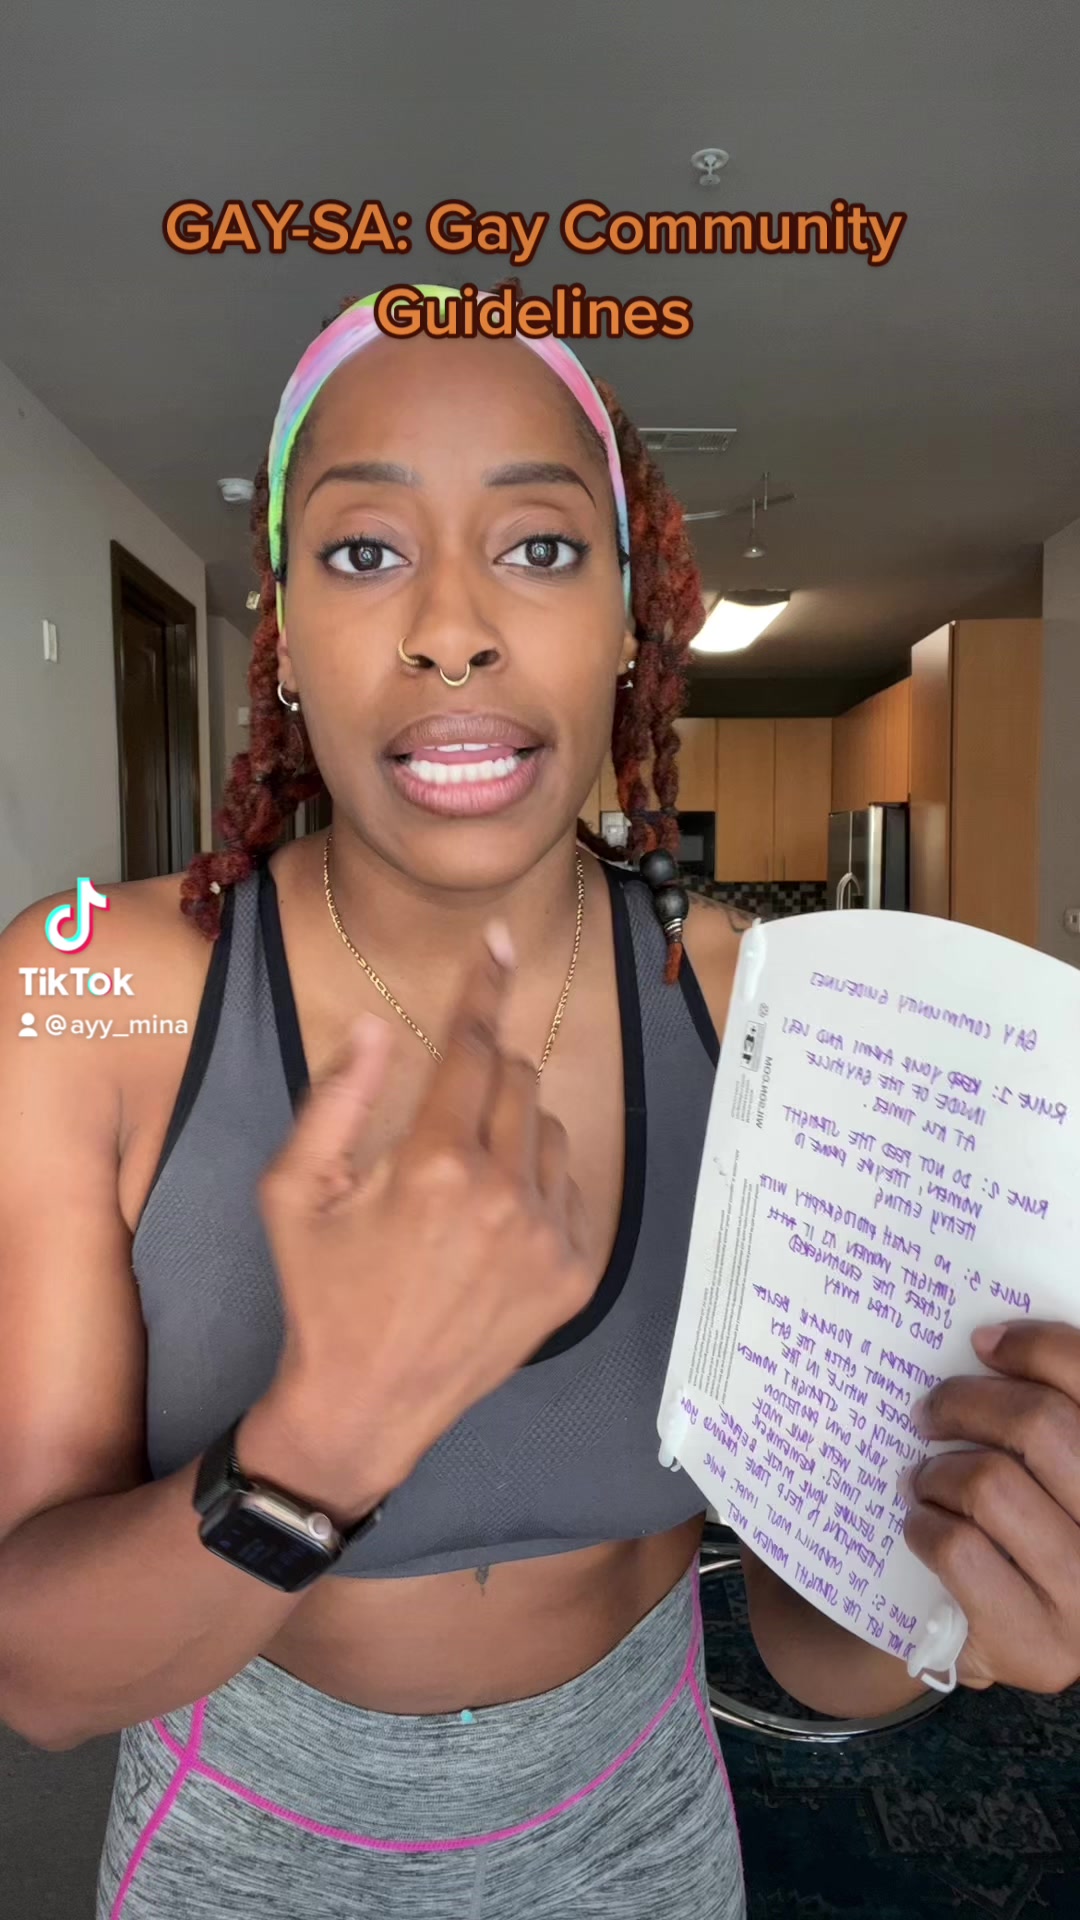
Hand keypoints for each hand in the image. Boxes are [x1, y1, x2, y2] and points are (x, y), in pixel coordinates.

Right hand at [255, 925, 592, 1505]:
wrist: (364, 1405)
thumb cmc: (321, 1290)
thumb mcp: (294, 1191)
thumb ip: (337, 1098)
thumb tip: (380, 1025)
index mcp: (435, 1165)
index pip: (472, 1047)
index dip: (482, 987)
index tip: (500, 941)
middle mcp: (504, 1195)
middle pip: (517, 1077)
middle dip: (481, 1074)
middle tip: (440, 1118)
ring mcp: (549, 1237)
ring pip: (547, 1127)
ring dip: (511, 1129)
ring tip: (461, 1184)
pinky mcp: (577, 1274)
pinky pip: (572, 1184)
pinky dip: (536, 1182)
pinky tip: (491, 1225)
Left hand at [902, 1319, 1079, 1693]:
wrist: (1000, 1641)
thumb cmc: (1026, 1537)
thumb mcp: (1051, 1476)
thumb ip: (1043, 1424)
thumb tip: (990, 1343)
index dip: (1038, 1347)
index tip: (985, 1343)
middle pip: (1038, 1424)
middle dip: (965, 1403)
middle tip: (929, 1412)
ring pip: (991, 1483)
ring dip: (939, 1472)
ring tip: (926, 1480)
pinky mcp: (1038, 1646)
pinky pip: (958, 1548)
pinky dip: (924, 1526)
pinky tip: (923, 1526)